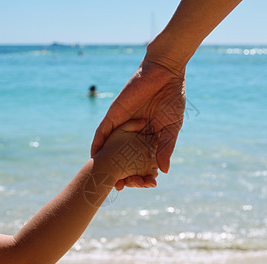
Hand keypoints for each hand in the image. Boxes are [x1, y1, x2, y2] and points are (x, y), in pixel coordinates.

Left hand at [91, 58, 185, 189]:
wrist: (165, 73)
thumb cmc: (172, 99)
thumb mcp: (172, 127)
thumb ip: (166, 148)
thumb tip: (163, 171)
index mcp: (148, 137)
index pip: (141, 159)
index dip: (140, 172)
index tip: (142, 186)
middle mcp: (133, 133)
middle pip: (124, 157)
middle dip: (121, 171)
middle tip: (121, 187)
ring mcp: (122, 124)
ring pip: (111, 147)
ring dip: (107, 162)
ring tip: (103, 178)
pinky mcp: (113, 115)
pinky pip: (102, 132)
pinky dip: (97, 144)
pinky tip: (94, 157)